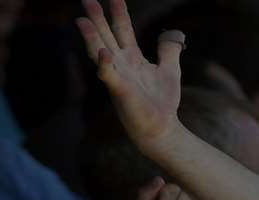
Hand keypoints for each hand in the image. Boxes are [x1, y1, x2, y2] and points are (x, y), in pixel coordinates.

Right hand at [78, 0, 182, 147]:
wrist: (162, 128)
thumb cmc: (163, 102)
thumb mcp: (170, 70)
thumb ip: (169, 50)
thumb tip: (176, 33)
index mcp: (132, 58)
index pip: (123, 30)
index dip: (119, 13)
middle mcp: (121, 65)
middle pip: (106, 36)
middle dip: (97, 18)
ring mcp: (118, 77)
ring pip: (100, 52)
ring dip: (91, 37)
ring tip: (82, 20)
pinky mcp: (120, 91)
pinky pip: (109, 76)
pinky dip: (105, 65)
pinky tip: (103, 53)